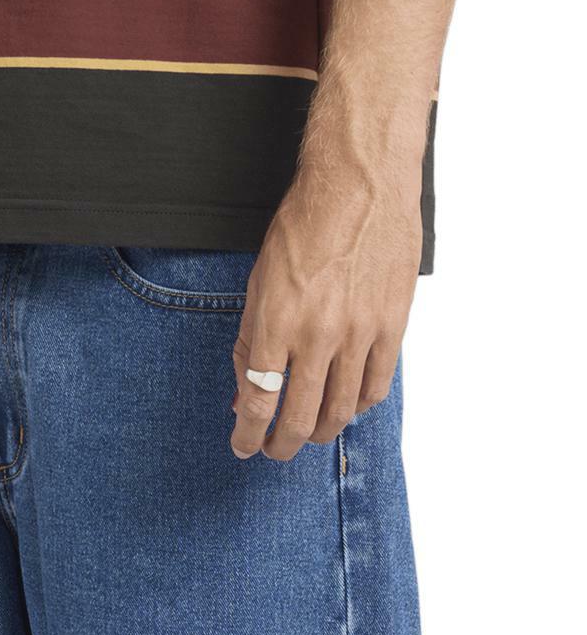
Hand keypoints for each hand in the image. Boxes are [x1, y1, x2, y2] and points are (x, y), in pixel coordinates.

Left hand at [230, 169, 423, 460]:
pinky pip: (376, 386)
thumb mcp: (259, 285)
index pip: (258, 401)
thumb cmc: (302, 229)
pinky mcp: (392, 325)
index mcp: (277, 323)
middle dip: (281, 445)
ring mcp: (359, 333)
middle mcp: (318, 335)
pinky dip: (358, 407)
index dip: (247, 434)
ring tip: (308, 434)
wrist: (360, 184)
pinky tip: (346, 407)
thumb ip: (250, 343)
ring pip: (340, 410)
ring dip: (320, 432)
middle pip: (299, 418)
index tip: (242, 446)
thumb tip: (244, 394)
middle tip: (274, 450)